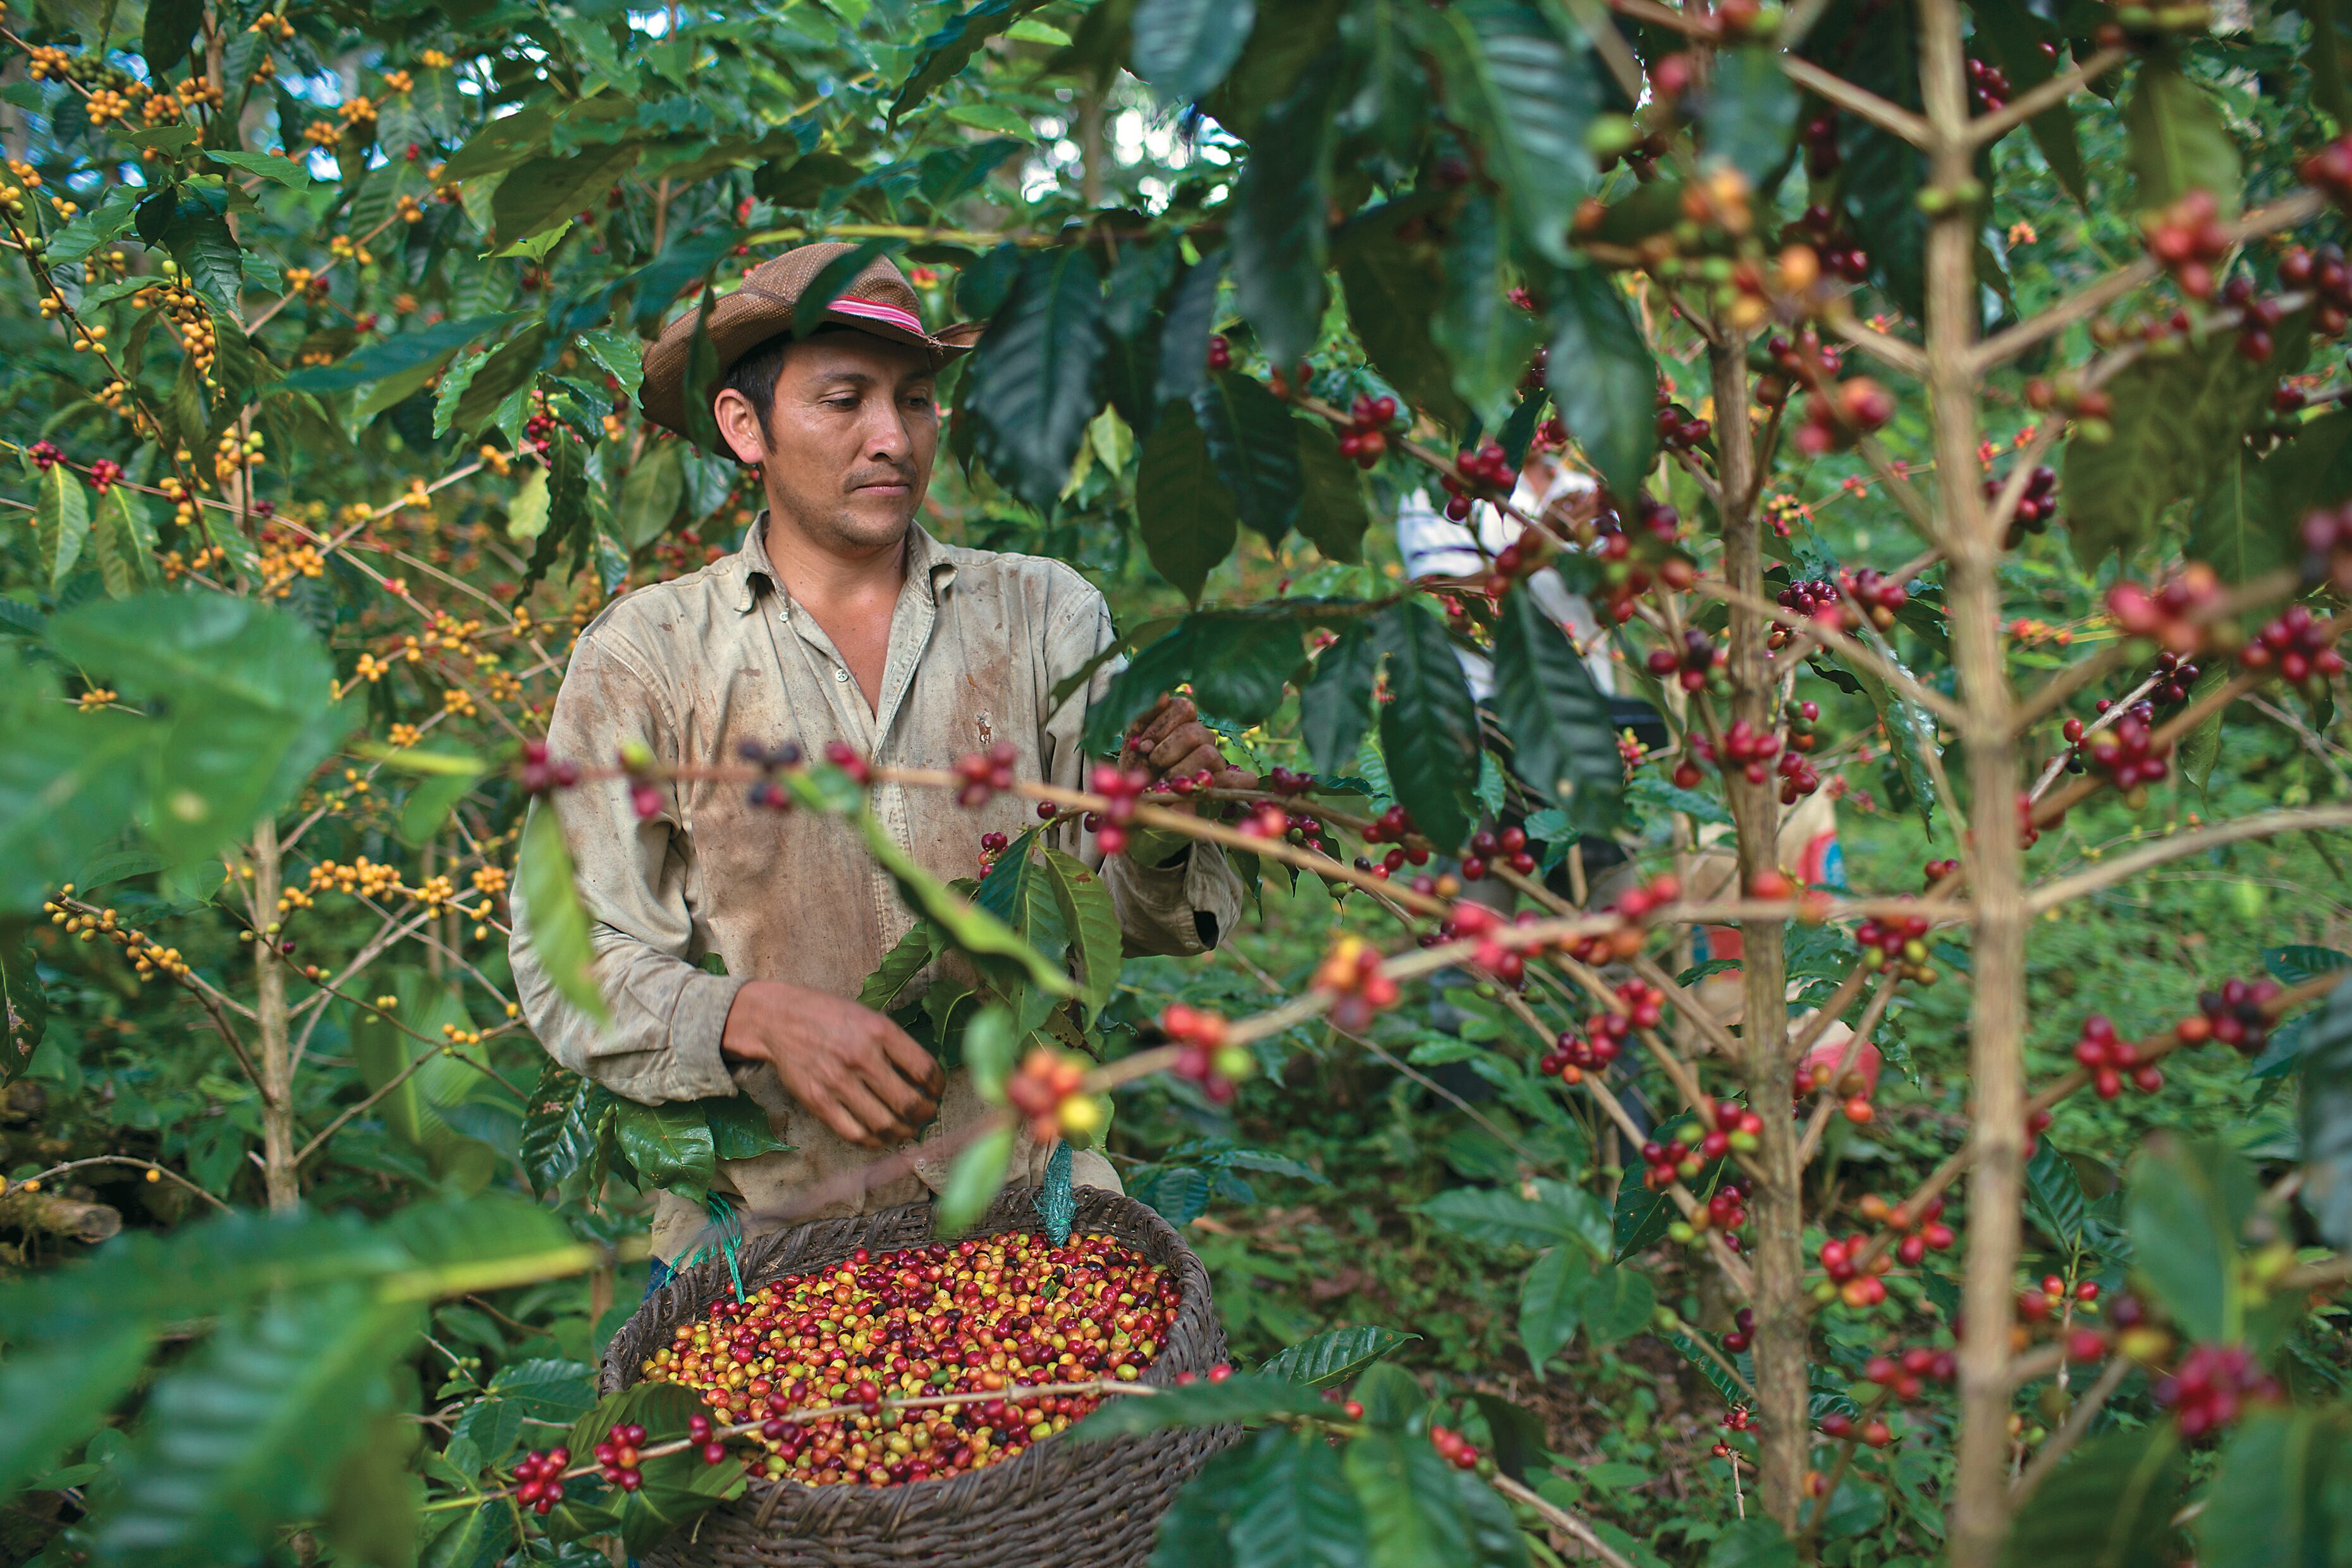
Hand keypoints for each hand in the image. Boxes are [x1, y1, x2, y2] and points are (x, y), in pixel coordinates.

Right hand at [720, 980, 942, 1147]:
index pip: (924, 1069)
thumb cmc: (829, 1016)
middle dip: (926, 1115)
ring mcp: (838, 1082)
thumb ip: (895, 1044)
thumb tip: (924, 1078)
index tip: (936, 1091)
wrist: (778, 1019)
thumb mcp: (868, 1016)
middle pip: (908, 1103)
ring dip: (904, 1133)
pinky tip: (881, 1137)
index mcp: (880, 1031)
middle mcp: (861, 1057)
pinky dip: (874, 1142)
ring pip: (884, 1125)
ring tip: (908, 1129)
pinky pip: (854, 1134)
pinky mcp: (818, 1102)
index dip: (938, 1087)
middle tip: (927, 1115)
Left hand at [1120, 694, 1256, 790]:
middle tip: (1152, 764)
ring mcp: (1214, 760)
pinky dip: (1241, 781)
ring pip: (1208, 754)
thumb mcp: (1132, 736)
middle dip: (1167, 751)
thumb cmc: (1134, 765)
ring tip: (1164, 782)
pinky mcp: (1219, 785)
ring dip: (1179, 771)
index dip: (1161, 727)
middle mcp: (1202, 736)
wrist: (1136, 798)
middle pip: (1194, 733)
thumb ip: (1145, 712)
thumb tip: (1164, 694)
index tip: (1142, 747)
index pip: (1184, 708)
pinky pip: (1240, 779)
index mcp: (1182, 719)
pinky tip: (1245, 783)